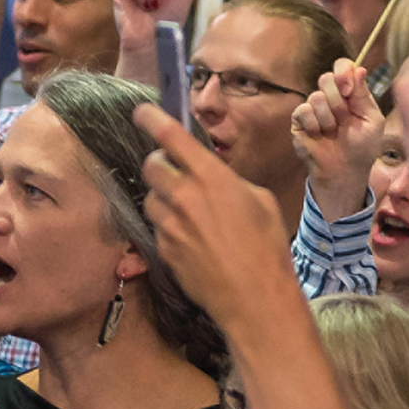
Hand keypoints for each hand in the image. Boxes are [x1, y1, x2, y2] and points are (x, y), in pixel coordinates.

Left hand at [136, 104, 303, 316]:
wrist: (254, 296)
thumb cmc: (266, 248)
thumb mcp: (260, 200)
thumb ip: (228, 181)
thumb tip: (212, 177)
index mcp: (212, 177)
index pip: (170, 136)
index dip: (151, 118)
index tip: (141, 111)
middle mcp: (185, 197)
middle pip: (151, 165)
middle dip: (159, 163)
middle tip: (173, 170)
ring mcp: (171, 225)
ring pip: (150, 197)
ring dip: (163, 197)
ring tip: (186, 210)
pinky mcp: (164, 249)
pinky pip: (156, 226)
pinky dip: (167, 225)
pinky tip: (190, 237)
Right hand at [290, 59, 384, 214]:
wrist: (346, 170)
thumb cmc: (362, 147)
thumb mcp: (372, 119)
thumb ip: (364, 94)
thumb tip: (359, 68)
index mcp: (349, 92)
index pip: (342, 66)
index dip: (343, 71)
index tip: (348, 89)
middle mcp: (330, 96)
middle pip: (326, 78)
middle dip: (339, 101)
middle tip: (344, 119)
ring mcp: (313, 107)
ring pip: (316, 96)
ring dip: (329, 118)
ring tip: (333, 132)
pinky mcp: (299, 120)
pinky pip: (304, 110)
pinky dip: (315, 125)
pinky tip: (319, 135)